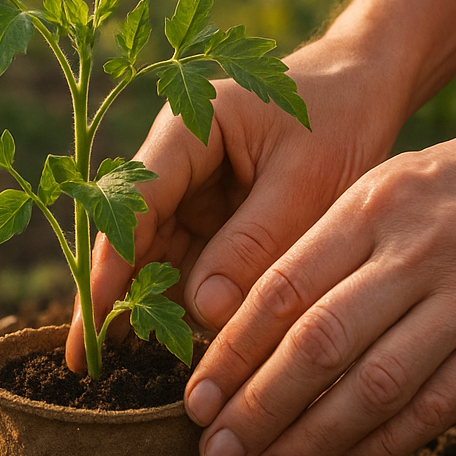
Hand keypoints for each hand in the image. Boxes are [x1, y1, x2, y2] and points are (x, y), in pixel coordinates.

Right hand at [67, 40, 402, 369]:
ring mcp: (191, 194)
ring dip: (149, 308)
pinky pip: (192, 267)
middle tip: (89, 362)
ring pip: (159, 259)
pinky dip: (187, 304)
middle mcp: (175, 163)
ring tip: (127, 368)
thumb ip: (255, 243)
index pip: (136, 202)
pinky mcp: (212, 220)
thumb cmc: (342, 116)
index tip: (95, 318)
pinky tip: (175, 349)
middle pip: (134, 237)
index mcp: (187, 129)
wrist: (367, 87)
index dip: (113, 263)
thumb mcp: (307, 180)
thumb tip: (201, 311)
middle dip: (115, 296)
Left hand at [186, 94, 455, 455]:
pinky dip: (384, 445)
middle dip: (259, 407)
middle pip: (320, 344)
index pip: (282, 290)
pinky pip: (440, 404)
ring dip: (313, 440)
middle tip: (215, 453)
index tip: (194, 399)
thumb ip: (320, 247)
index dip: (232, 352)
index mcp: (368, 209)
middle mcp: (415, 252)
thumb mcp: (379, 187)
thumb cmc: (455, 183)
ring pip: (376, 385)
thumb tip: (239, 320)